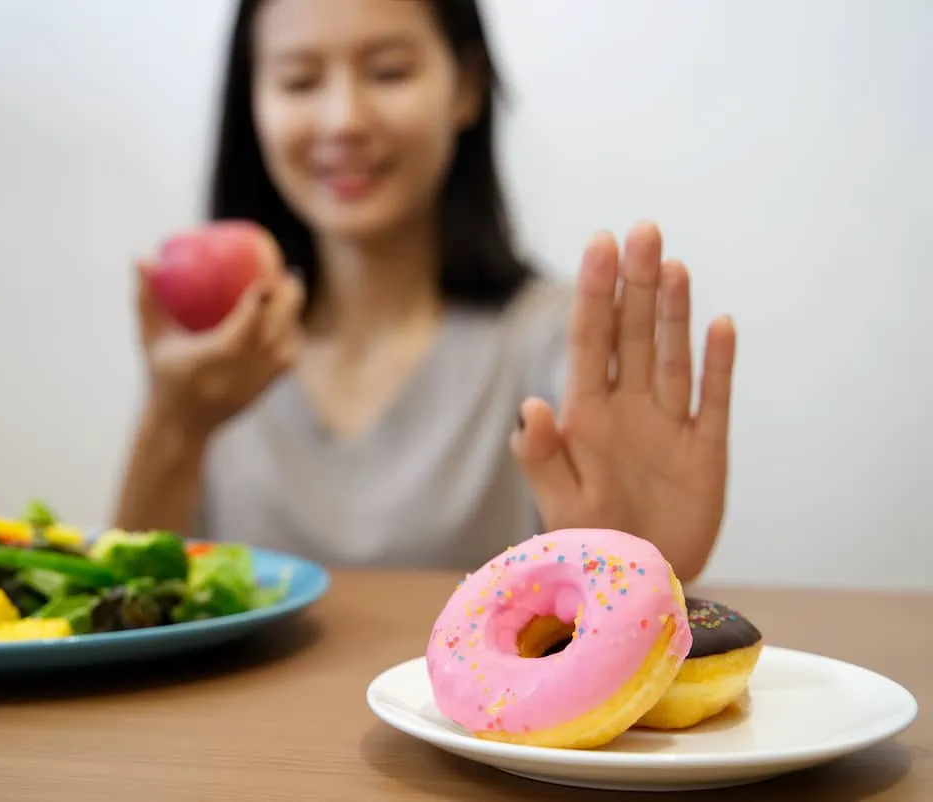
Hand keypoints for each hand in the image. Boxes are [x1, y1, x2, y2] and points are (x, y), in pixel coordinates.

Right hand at [134, 259, 304, 439]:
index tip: (267, 275)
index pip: (247, 326)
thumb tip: (142, 258)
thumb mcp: (150, 338)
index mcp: (210, 360)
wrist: (181, 427)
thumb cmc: (163, 375)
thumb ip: (146, 299)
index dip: (263, 299)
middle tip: (286, 274)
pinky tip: (290, 318)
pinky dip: (293, 336)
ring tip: (291, 290)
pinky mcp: (265, 391)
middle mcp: (237, 374)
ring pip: (288, 345)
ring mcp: (255, 385)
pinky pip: (289, 359)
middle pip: (275, 331)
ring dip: (293, 317)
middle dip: (288, 301)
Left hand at [510, 221, 735, 580]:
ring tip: (672, 264)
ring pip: (671, 356)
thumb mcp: (559, 504)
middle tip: (643, 231)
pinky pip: (713, 400)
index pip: (590, 340)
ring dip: (673, 312)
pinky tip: (719, 324)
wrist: (633, 589)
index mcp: (587, 416)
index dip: (595, 291)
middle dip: (636, 284)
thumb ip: (542, 456)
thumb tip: (529, 405)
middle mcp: (627, 410)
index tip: (601, 243)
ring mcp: (667, 427)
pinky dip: (717, 364)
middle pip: (633, 335)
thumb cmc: (587, 547)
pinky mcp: (704, 452)